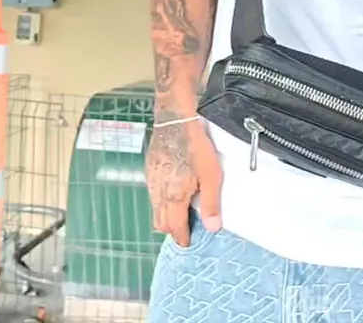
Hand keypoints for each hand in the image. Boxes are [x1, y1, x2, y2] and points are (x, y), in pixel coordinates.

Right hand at [145, 119, 222, 246]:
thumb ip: (211, 203)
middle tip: (186, 229)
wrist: (175, 120)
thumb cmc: (195, 146)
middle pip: (161, 223)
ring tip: (182, 210)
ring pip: (155, 208)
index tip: (188, 242)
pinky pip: (153, 193)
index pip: (174, 228)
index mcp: (174, 197)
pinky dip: (161, 200)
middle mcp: (159, 192)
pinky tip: (173, 190)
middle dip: (172, 230)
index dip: (182, 238)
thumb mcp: (212, 176)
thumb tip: (213, 227)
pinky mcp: (149, 169)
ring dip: (166, 215)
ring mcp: (152, 180)